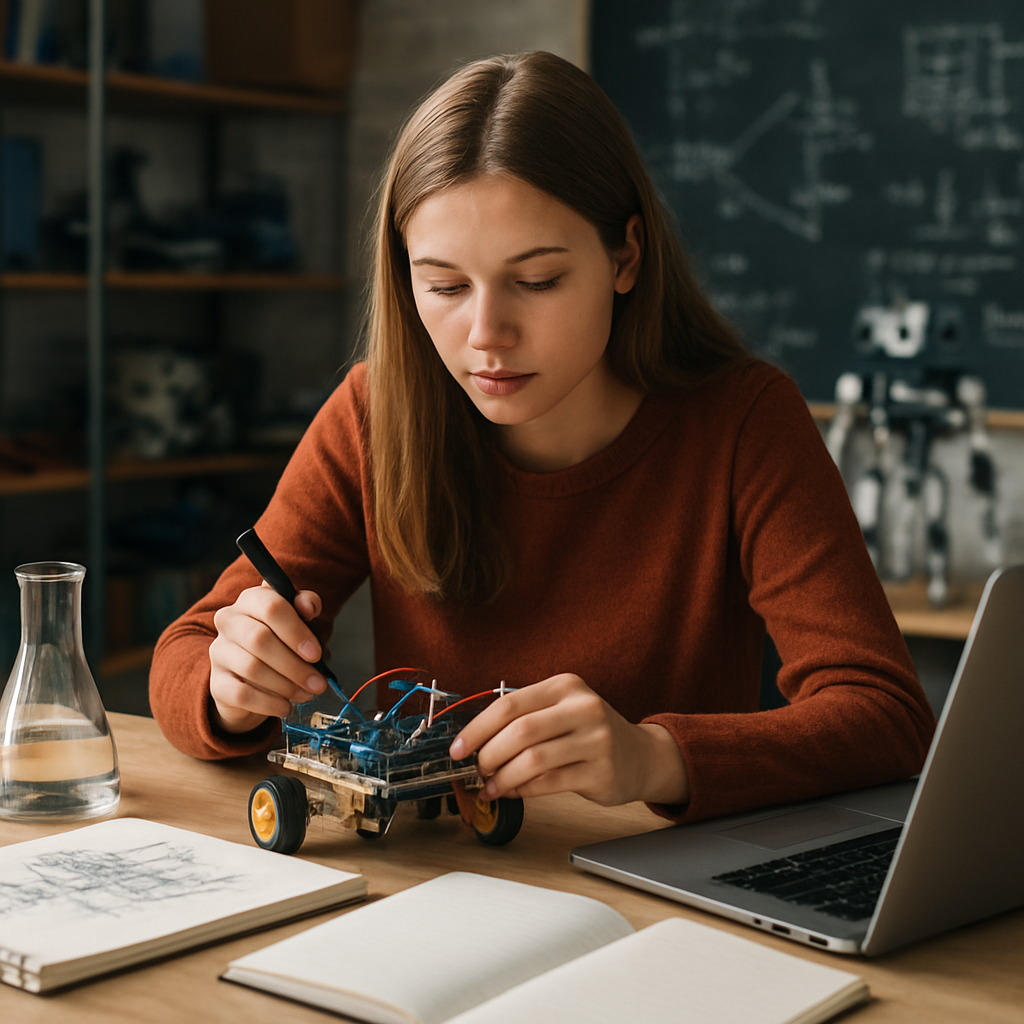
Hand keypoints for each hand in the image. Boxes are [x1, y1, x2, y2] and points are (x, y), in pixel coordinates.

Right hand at [208, 581, 327, 733]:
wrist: (249, 675)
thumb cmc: (280, 642)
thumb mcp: (298, 620)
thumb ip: (306, 606)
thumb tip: (309, 606)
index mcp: (251, 599)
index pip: (271, 607)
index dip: (296, 631)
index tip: (315, 654)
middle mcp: (229, 621)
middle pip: (260, 639)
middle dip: (295, 665)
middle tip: (317, 682)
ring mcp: (219, 651)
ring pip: (252, 668)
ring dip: (286, 685)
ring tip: (306, 694)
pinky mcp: (216, 682)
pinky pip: (242, 694)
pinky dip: (269, 703)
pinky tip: (285, 706)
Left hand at [448, 673, 689, 806]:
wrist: (641, 756)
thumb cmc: (589, 732)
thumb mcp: (561, 709)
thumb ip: (524, 717)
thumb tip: (473, 741)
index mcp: (565, 686)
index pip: (509, 704)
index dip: (477, 729)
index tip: (458, 748)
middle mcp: (583, 708)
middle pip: (520, 732)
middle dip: (489, 755)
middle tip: (478, 769)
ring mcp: (596, 740)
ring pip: (533, 760)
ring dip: (503, 778)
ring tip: (492, 786)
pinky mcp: (601, 773)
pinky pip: (550, 783)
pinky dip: (523, 790)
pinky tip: (513, 792)